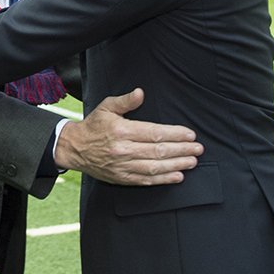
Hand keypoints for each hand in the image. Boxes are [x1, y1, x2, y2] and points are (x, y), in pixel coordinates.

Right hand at [55, 88, 202, 185]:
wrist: (75, 149)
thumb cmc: (93, 126)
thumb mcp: (107, 107)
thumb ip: (126, 101)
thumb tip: (140, 93)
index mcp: (122, 131)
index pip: (154, 133)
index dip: (175, 134)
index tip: (190, 135)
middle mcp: (123, 150)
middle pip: (158, 151)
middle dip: (182, 150)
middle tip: (198, 149)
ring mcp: (123, 166)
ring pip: (155, 167)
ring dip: (177, 165)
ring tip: (192, 161)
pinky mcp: (122, 178)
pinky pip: (146, 180)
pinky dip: (163, 179)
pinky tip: (177, 176)